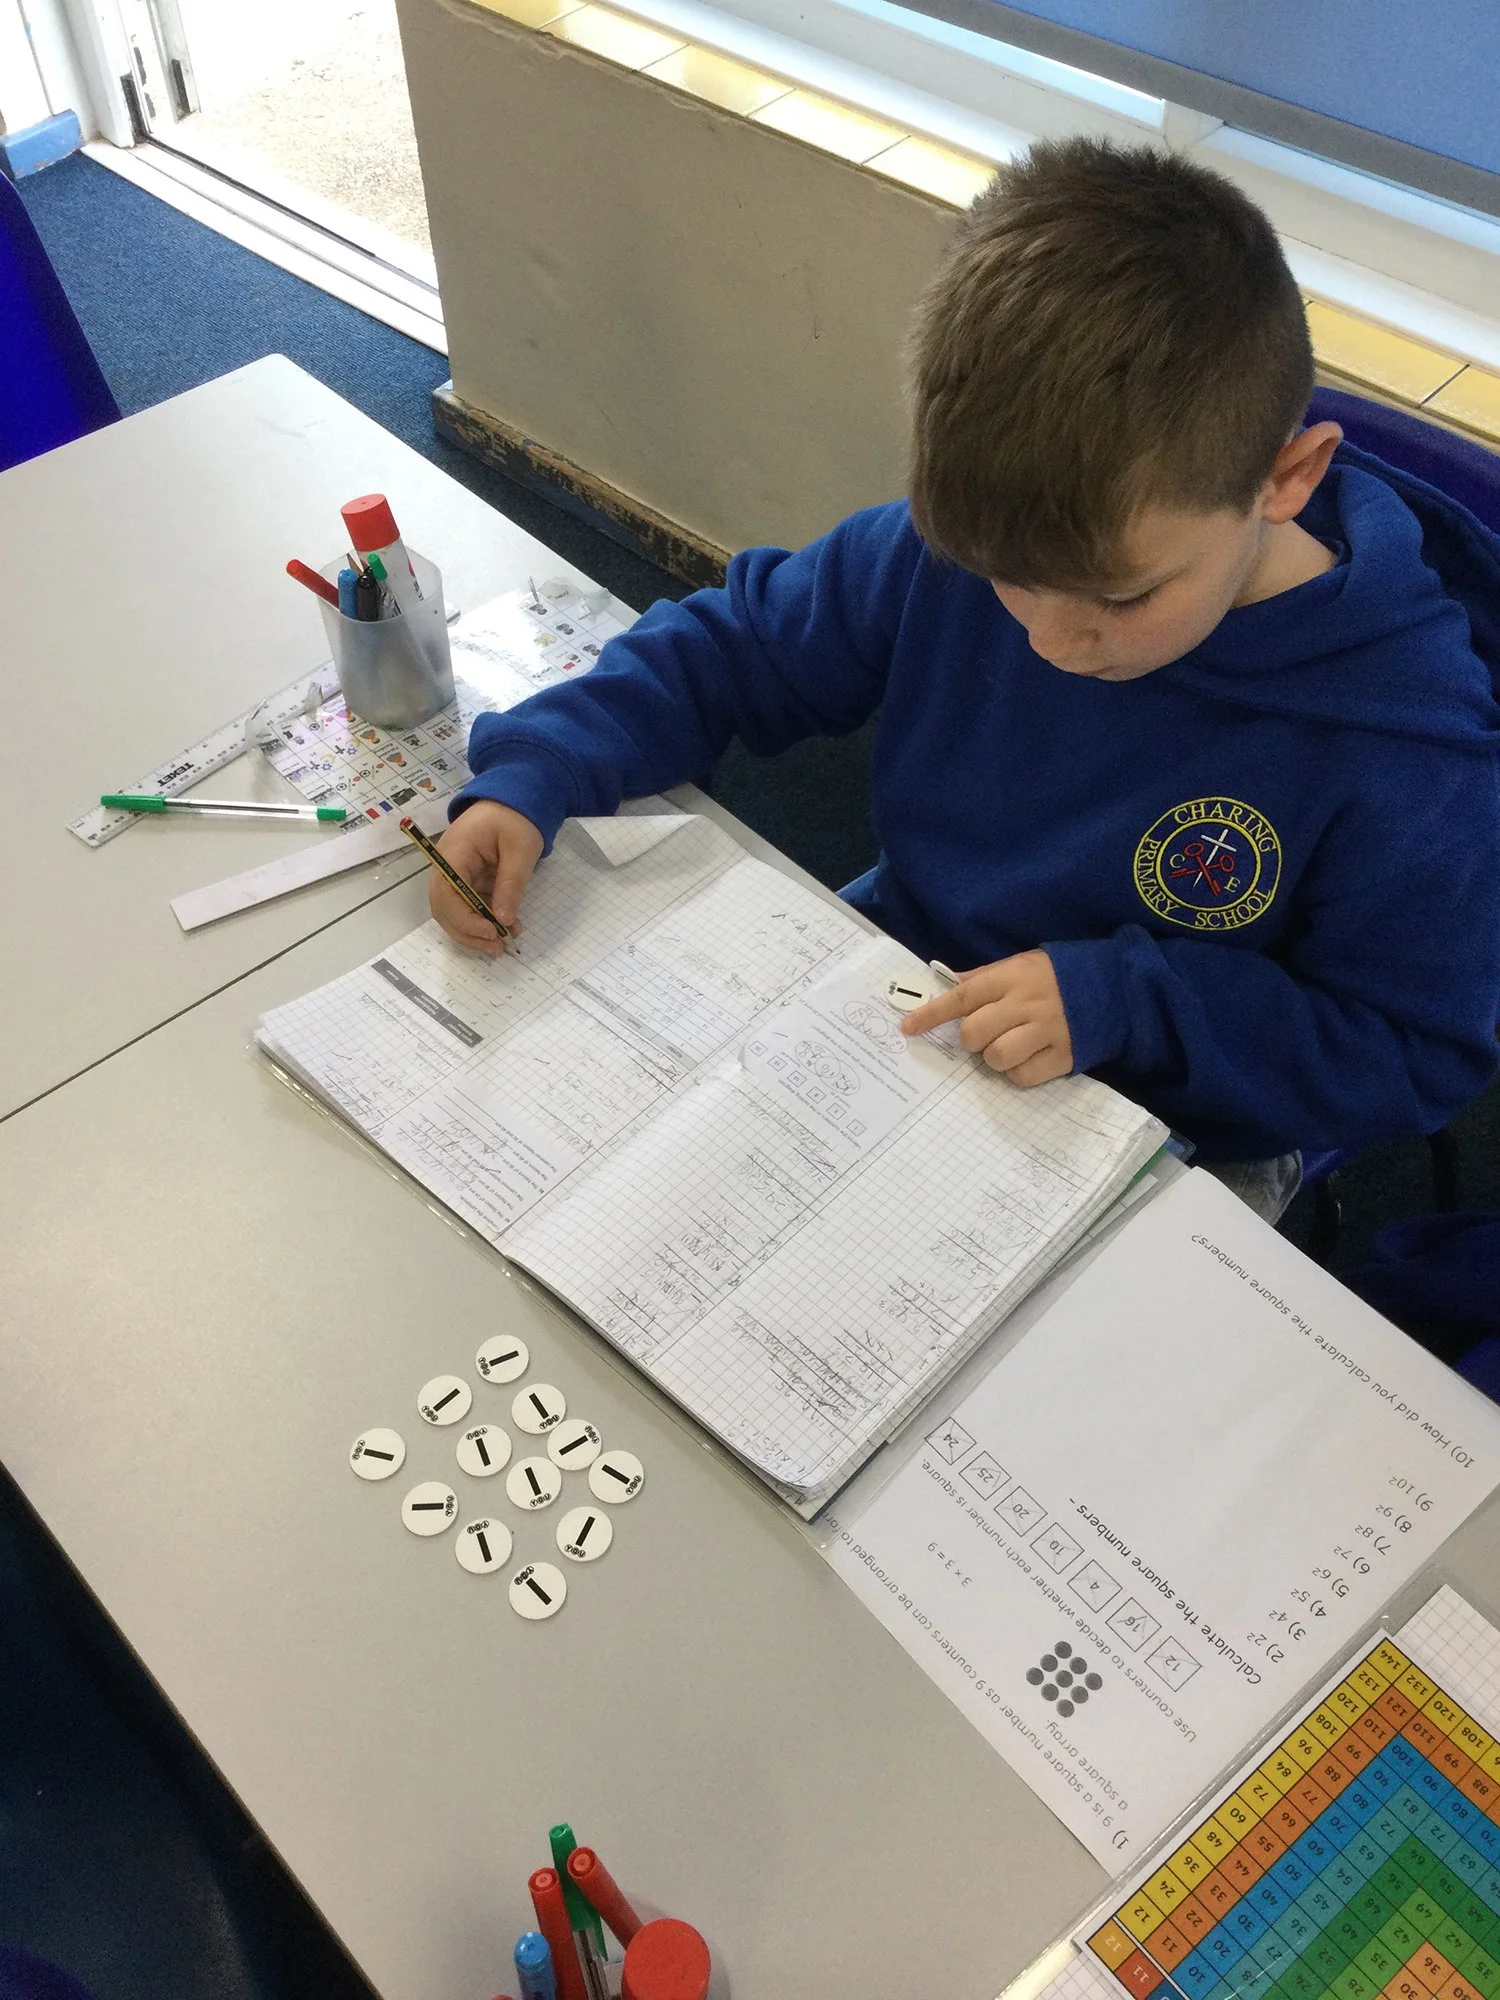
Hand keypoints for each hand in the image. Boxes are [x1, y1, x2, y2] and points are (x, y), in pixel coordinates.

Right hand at [428, 799, 543, 953]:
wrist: (518, 796)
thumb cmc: (518, 817)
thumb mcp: (520, 850)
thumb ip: (511, 884)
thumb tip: (503, 920)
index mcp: (454, 853)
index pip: (446, 894)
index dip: (465, 919)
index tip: (491, 933)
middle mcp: (447, 865)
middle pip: (444, 908)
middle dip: (468, 931)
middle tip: (497, 947)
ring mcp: (456, 871)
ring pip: (455, 910)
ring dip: (476, 929)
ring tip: (503, 944)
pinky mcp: (469, 877)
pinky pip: (470, 903)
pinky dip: (485, 918)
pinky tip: (507, 926)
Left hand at [900, 949, 1073, 1085]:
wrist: (1115, 987)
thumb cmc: (1059, 975)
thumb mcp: (1022, 963)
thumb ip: (985, 976)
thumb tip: (948, 985)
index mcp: (1012, 977)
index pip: (962, 997)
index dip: (931, 1014)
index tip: (907, 1028)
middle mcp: (1026, 1004)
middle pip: (974, 1033)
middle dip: (971, 1039)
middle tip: (985, 1034)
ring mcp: (1046, 1032)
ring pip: (995, 1058)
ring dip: (993, 1058)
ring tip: (1008, 1046)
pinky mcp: (1063, 1056)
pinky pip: (1022, 1076)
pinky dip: (1017, 1072)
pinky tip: (1028, 1058)